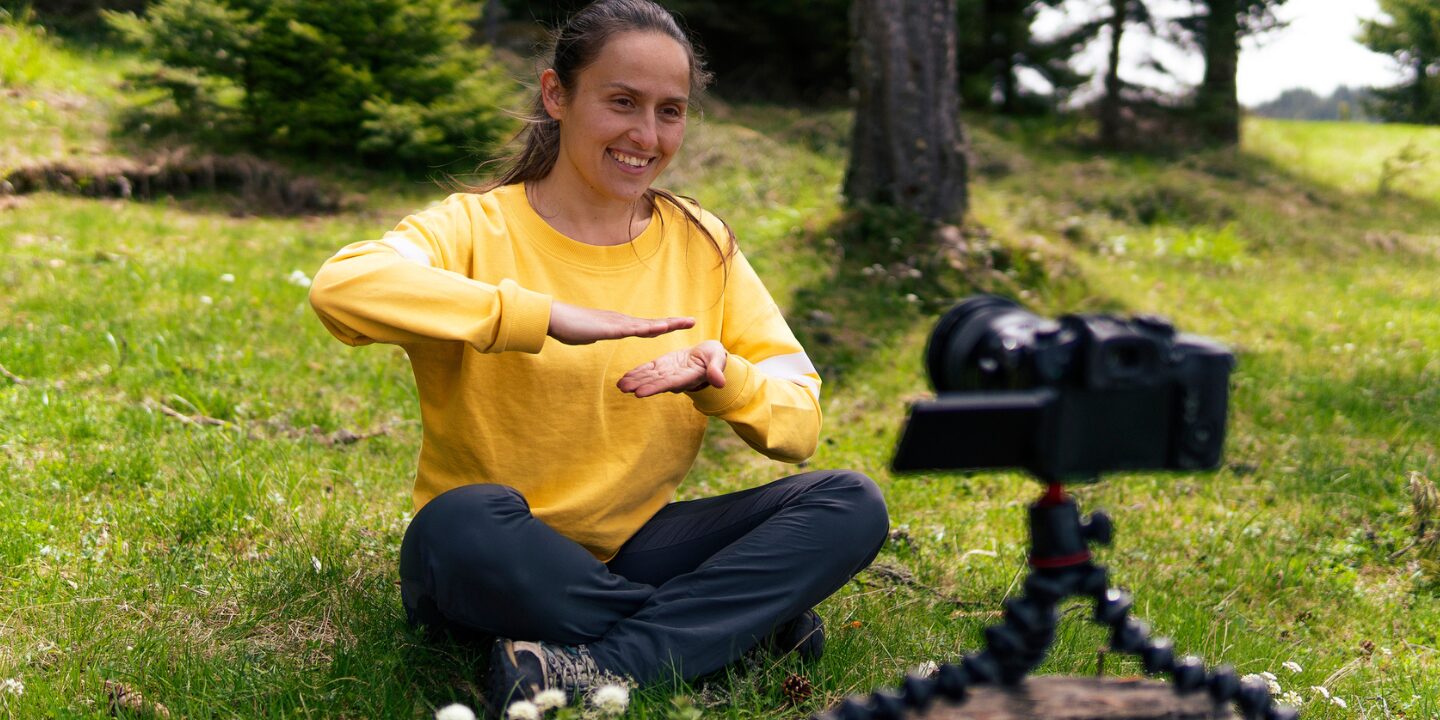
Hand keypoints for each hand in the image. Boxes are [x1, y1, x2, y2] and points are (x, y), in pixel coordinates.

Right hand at [547, 301, 694, 344]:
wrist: (553, 317)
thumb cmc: (566, 327)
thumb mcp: (586, 336)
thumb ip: (594, 336)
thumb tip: (595, 337)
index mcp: (617, 324)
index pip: (645, 326)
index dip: (662, 325)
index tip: (678, 324)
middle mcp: (620, 321)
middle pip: (651, 323)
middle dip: (672, 323)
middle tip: (692, 321)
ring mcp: (615, 323)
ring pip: (646, 325)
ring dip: (666, 324)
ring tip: (684, 323)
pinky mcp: (608, 329)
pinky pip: (631, 330)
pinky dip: (647, 329)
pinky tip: (660, 329)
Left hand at [617, 340, 726, 397]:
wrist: (709, 356)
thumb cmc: (715, 356)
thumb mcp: (718, 359)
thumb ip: (716, 370)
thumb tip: (720, 382)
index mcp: (686, 378)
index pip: (668, 384)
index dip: (654, 388)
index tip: (640, 393)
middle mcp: (674, 379)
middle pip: (654, 383)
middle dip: (638, 386)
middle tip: (623, 389)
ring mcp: (667, 373)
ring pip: (649, 377)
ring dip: (634, 381)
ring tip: (619, 385)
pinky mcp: (663, 365)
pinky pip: (648, 370)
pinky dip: (637, 373)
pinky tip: (625, 377)